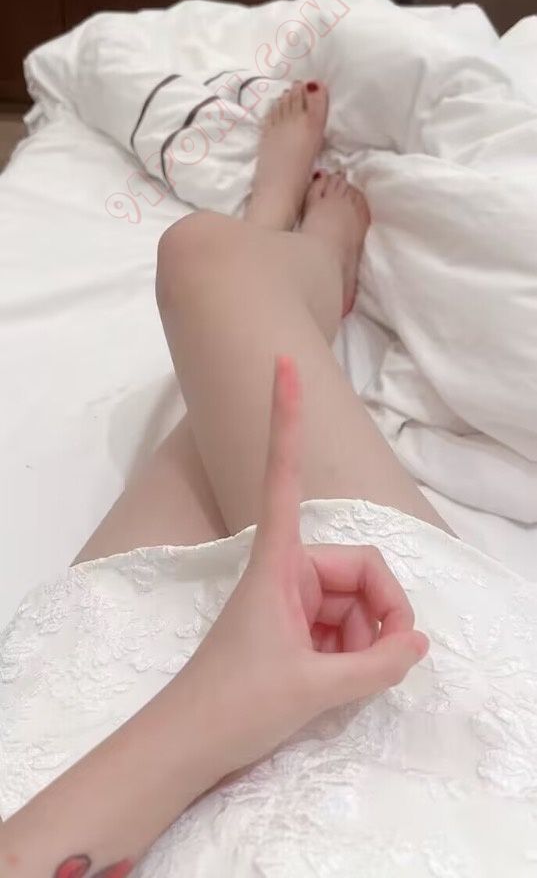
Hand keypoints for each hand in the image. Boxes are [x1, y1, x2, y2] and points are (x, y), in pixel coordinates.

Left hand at [182, 356, 428, 779]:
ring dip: (365, 641)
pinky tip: (339, 681)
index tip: (282, 364)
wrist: (187, 745)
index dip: (285, 419)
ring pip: (355, 604)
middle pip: (360, 571)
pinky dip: (353, 652)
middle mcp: (288, 568)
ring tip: (344, 679)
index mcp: (280, 560)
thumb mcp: (316, 688)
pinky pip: (342, 626)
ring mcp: (292, 599)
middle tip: (379, 661)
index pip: (284, 475)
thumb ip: (378, 666)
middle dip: (379, 615)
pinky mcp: (294, 627)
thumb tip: (417, 645)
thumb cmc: (236, 702)